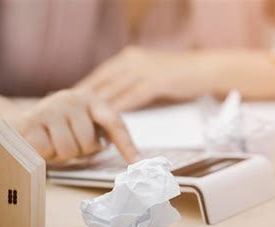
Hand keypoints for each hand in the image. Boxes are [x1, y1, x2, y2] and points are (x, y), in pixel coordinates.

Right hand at [5, 88, 138, 163]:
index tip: (137, 162)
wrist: (17, 122)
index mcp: (91, 99)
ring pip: (67, 149)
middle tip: (66, 144)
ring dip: (59, 154)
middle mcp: (72, 99)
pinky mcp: (31, 120)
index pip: (114, 122)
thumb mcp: (81, 125)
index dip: (126, 144)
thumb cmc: (57, 129)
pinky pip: (46, 150)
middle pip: (88, 143)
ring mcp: (51, 108)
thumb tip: (131, 157)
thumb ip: (100, 133)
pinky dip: (43, 154)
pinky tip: (38, 144)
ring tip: (52, 144)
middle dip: (78, 152)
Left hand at [78, 47, 205, 111]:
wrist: (205, 68)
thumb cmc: (178, 74)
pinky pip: (132, 98)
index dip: (84, 87)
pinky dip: (118, 110)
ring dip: (97, 107)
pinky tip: (107, 120)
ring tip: (82, 121)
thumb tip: (113, 97)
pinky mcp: (156, 81)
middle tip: (68, 113)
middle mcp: (133, 60)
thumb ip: (131, 81)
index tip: (69, 100)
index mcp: (129, 57)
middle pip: (102, 82)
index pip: (100, 74)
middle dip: (84, 98)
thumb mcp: (149, 72)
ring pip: (114, 90)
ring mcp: (144, 70)